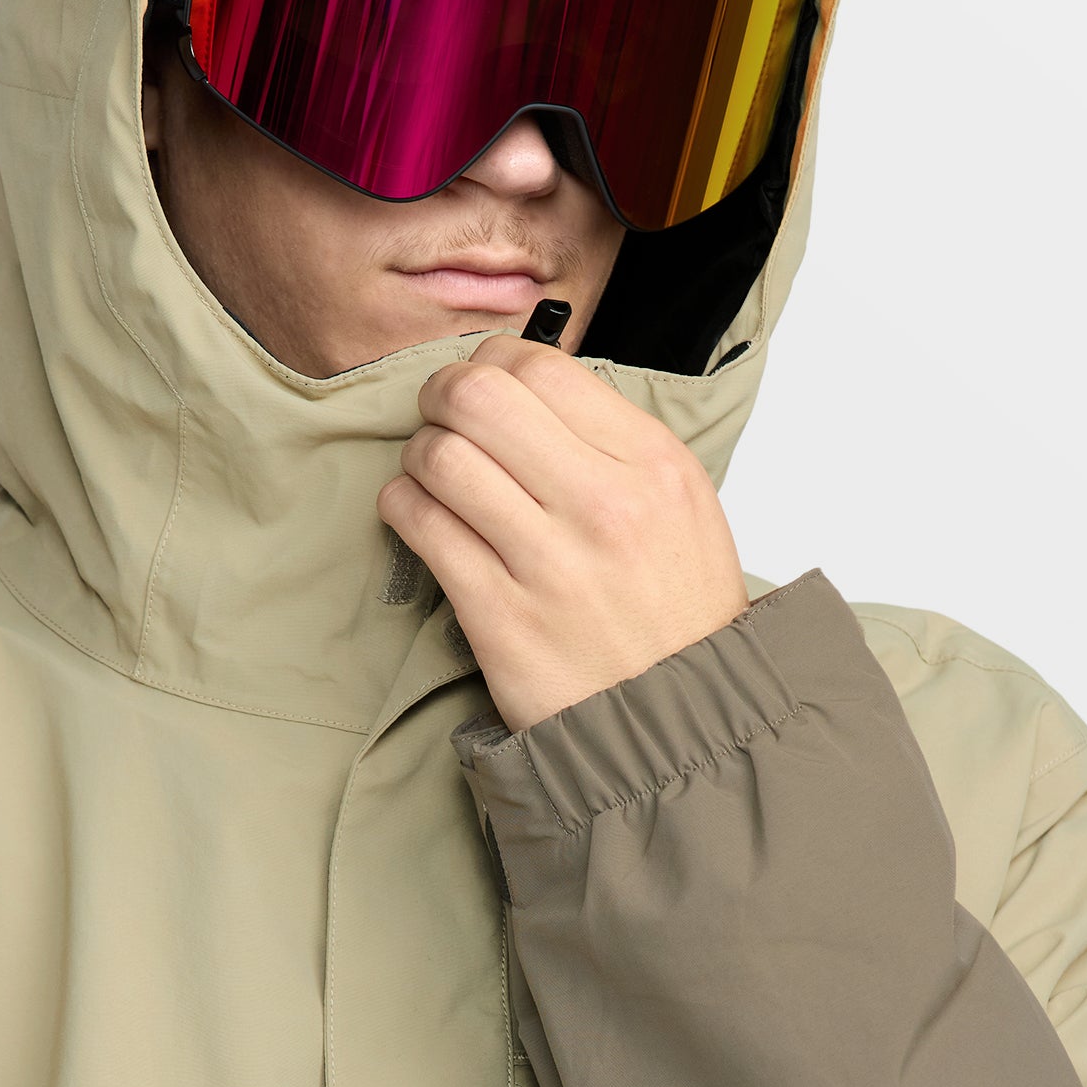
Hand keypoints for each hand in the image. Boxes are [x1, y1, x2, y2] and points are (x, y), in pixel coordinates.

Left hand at [378, 334, 748, 730]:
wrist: (681, 722)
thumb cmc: (676, 613)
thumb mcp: (681, 505)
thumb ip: (612, 441)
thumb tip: (528, 385)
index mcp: (652, 464)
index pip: (542, 368)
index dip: (495, 363)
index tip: (488, 386)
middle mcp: (603, 504)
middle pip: (478, 397)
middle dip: (442, 396)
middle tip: (442, 417)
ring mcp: (548, 561)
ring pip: (439, 455)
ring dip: (420, 455)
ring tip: (434, 475)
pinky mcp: (498, 615)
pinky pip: (420, 524)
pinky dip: (404, 506)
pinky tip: (420, 515)